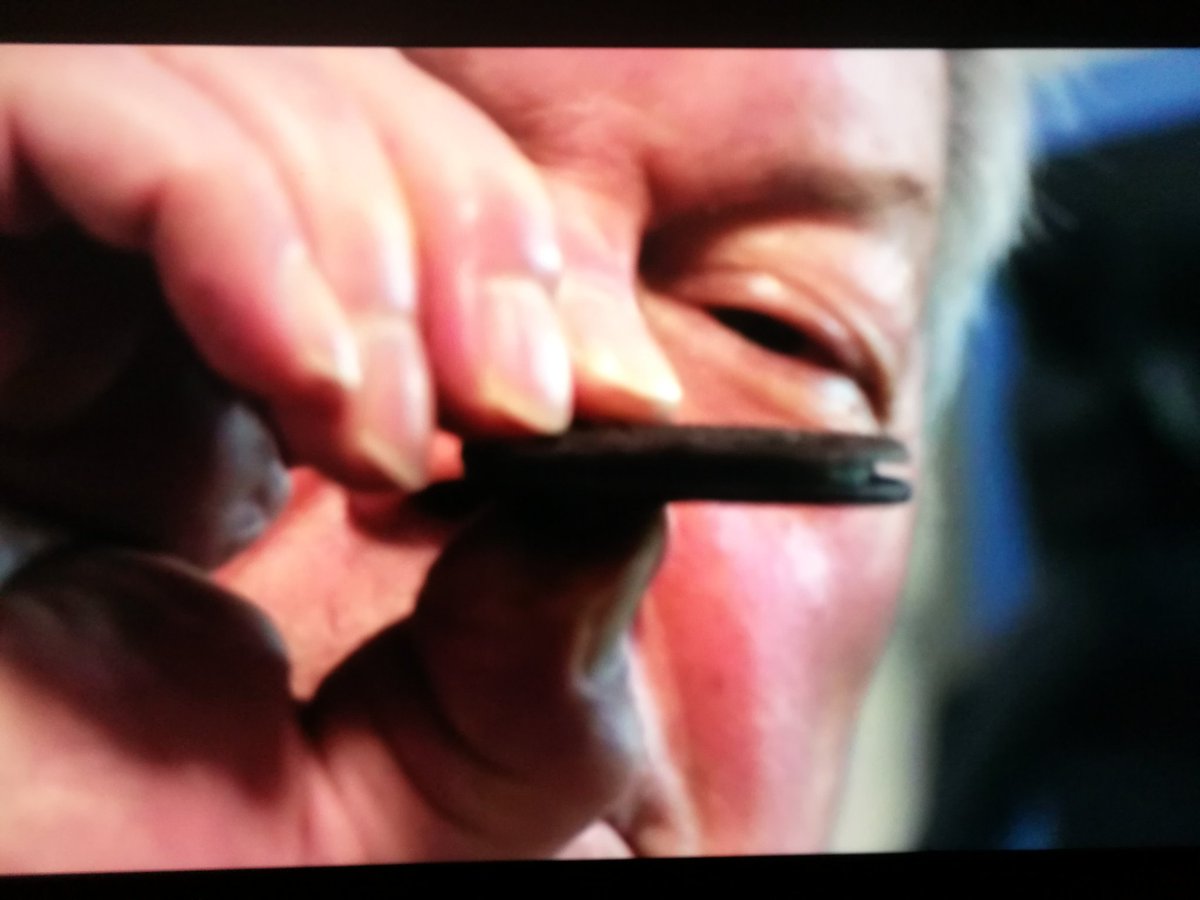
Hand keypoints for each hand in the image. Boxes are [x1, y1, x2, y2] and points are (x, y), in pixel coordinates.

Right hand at [0, 46, 677, 869]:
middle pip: (345, 117)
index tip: (616, 399)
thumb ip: (541, 674)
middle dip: (476, 243)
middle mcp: (136, 313)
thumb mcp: (405, 802)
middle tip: (526, 406)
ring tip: (394, 435)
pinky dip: (229, 212)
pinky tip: (310, 378)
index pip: (417, 226)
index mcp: (244, 407)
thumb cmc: (123, 870)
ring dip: (371, 242)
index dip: (534, 272)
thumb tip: (616, 508)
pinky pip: (77, 106)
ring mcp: (28, 269)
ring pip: (233, 87)